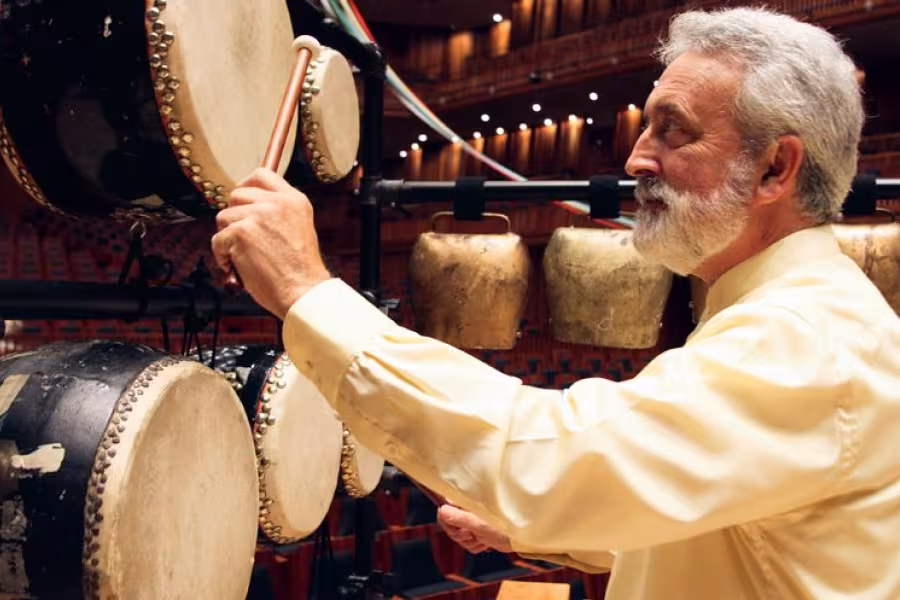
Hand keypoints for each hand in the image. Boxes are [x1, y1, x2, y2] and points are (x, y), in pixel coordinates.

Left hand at [212, 168, 331, 318]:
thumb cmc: (300, 270)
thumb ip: (277, 212)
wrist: (303, 291)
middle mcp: (276, 203)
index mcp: (294, 200)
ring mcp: (258, 216)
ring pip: (223, 217)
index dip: (246, 185)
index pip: (261, 175)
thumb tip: (246, 205)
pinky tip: (238, 266)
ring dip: (227, 238)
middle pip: (236, 194)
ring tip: (244, 256)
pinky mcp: (241, 233)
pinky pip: (217, 239)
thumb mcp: (298, 228)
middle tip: (242, 237)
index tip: (241, 199)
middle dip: (233, 216)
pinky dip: (223, 256)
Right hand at [438, 504, 511, 553]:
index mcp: (467, 500)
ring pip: (457, 535)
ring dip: (470, 542)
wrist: (521, 537)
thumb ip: (458, 517)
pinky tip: (485, 542)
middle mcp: (468, 507)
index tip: (462, 528)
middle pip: (449, 525)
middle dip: (460, 535)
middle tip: (473, 534)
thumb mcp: (479, 523)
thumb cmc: (505, 527)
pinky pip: (466, 542)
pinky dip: (475, 545)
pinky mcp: (477, 529)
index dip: (449, 523)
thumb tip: (441, 511)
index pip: (444, 509)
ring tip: (483, 538)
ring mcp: (472, 519)